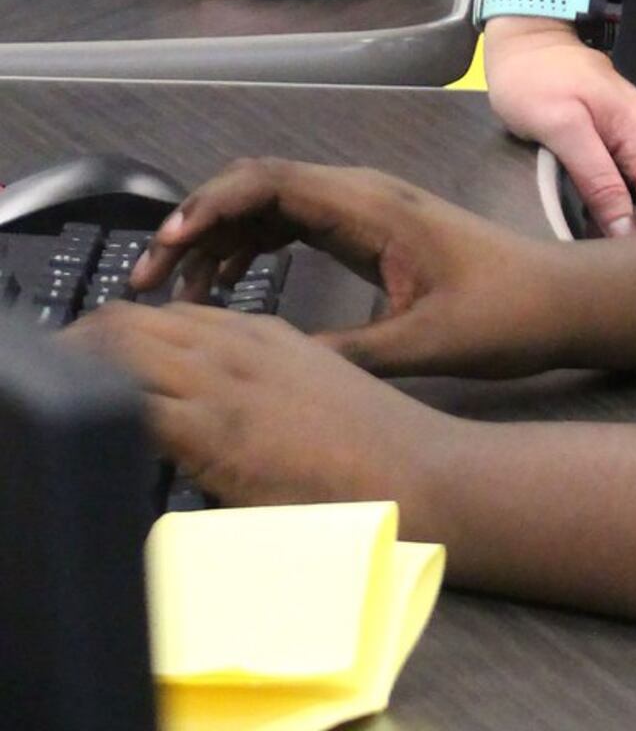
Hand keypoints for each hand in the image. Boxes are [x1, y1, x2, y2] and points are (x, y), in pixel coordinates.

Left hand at [64, 301, 457, 516]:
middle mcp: (237, 344)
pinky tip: (100, 419)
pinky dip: (104, 399)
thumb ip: (263, 389)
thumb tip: (223, 417)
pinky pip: (131, 396)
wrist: (412, 470)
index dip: (127, 335)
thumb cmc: (371, 448)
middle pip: (135, 320)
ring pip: (123, 345)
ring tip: (72, 387)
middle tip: (70, 373)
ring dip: (87, 363)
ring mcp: (223, 380)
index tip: (103, 364)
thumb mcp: (313, 394)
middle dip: (90, 342)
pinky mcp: (213, 427)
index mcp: (262, 334)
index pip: (169, 318)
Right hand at [128, 157, 574, 377]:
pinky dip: (250, 247)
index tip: (165, 248)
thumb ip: (348, 351)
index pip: (268, 182)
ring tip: (177, 294)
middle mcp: (360, 195)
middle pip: (256, 186)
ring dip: (219, 240)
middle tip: (150, 279)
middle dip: (197, 224)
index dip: (208, 207)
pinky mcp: (367, 230)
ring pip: (269, 205)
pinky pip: (292, 223)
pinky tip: (225, 288)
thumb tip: (269, 365)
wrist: (558, 300)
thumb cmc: (502, 315)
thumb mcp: (422, 343)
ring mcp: (363, 209)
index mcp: (369, 207)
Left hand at [485, 19, 635, 234]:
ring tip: (585, 233)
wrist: (533, 42)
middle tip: (590, 252)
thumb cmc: (538, 81)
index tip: (615, 268)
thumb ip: (597, 179)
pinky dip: (620, 208)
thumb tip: (628, 232)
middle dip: (635, 239)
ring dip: (626, 226)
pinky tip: (592, 215)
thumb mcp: (560, 129)